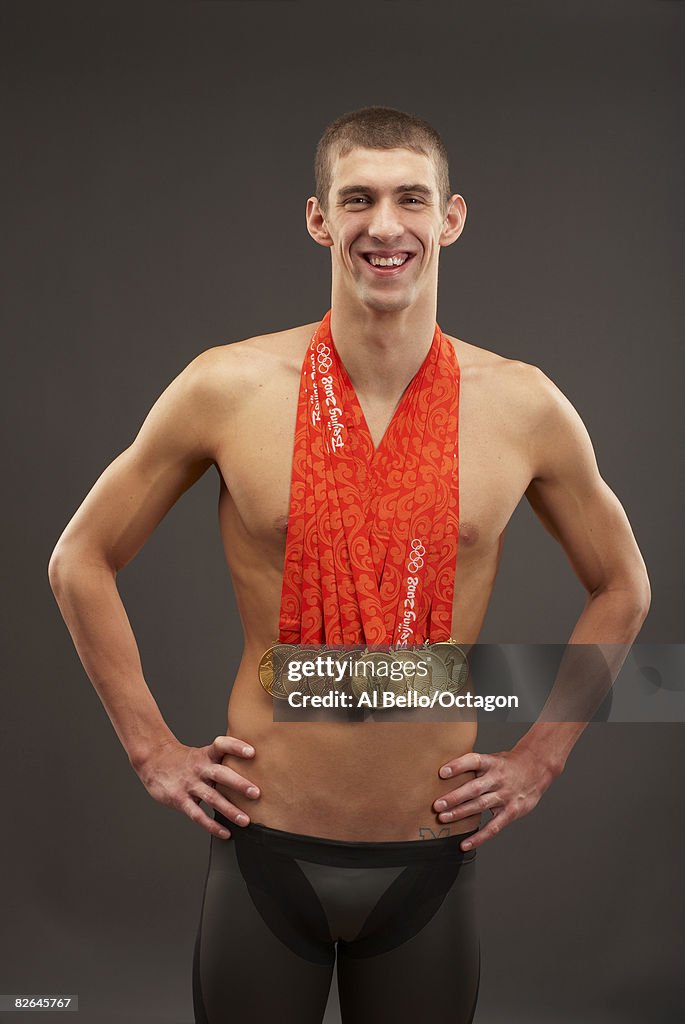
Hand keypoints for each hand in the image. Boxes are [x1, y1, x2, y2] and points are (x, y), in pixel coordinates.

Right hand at [133, 735, 259, 839]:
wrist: (153, 760)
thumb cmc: (185, 760)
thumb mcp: (203, 753)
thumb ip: (222, 760)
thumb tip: (252, 766)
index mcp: (206, 755)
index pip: (221, 745)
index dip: (236, 747)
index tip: (252, 752)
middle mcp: (199, 769)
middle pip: (220, 774)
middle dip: (239, 784)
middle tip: (256, 793)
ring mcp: (189, 785)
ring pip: (212, 798)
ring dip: (230, 810)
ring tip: (245, 820)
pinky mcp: (180, 799)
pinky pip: (197, 815)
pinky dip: (212, 826)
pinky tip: (225, 833)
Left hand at [433, 747, 558, 850]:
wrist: (536, 768)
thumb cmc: (508, 764)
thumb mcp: (492, 758)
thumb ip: (474, 765)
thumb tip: (445, 771)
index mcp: (492, 763)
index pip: (474, 761)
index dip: (458, 766)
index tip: (442, 772)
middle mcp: (498, 779)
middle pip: (474, 788)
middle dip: (454, 797)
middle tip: (437, 805)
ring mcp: (505, 796)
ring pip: (480, 806)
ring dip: (461, 813)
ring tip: (444, 818)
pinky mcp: (511, 811)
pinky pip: (494, 827)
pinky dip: (479, 837)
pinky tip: (465, 844)